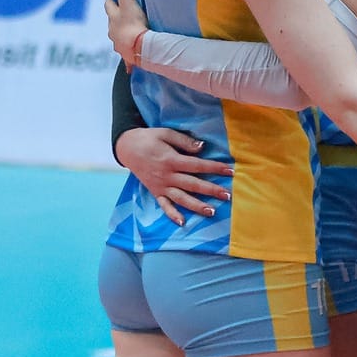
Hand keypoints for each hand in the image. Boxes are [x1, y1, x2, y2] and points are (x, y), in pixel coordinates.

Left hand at [105, 0, 147, 66]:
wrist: (140, 47)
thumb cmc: (134, 23)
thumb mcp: (128, 1)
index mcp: (113, 18)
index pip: (109, 5)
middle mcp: (113, 31)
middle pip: (112, 22)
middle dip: (115, 18)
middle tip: (122, 14)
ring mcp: (119, 44)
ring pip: (118, 37)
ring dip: (121, 35)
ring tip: (129, 34)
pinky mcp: (127, 56)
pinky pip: (127, 55)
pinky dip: (128, 55)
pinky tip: (129, 64)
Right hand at [118, 127, 232, 224]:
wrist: (126, 147)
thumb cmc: (149, 138)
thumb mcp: (166, 133)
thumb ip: (184, 141)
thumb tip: (202, 148)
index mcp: (171, 159)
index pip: (197, 165)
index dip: (214, 168)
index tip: (230, 171)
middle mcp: (167, 175)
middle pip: (193, 184)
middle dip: (211, 190)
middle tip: (227, 195)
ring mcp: (160, 186)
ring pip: (181, 198)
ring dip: (197, 206)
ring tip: (212, 211)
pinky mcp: (155, 192)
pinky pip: (164, 206)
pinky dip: (172, 215)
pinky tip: (183, 223)